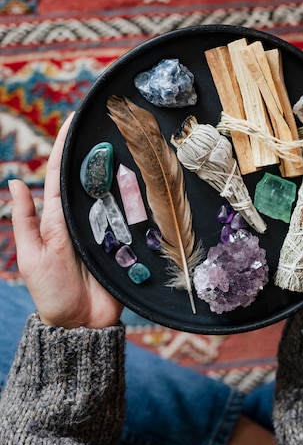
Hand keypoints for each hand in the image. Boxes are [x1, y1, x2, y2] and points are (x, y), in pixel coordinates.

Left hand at [9, 114, 122, 328]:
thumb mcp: (32, 256)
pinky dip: (137, 199)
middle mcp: (80, 218)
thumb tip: (14, 182)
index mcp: (56, 218)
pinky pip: (131, 216)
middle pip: (88, 178)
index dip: (62, 147)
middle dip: (96, 151)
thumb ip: (25, 221)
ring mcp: (104, 229)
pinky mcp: (123, 242)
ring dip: (120, 170)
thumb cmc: (51, 292)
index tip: (72, 120)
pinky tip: (146, 181)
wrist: (81, 324)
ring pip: (112, 192)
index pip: (58, 175)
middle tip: (111, 123)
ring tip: (131, 143)